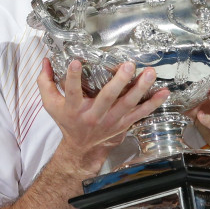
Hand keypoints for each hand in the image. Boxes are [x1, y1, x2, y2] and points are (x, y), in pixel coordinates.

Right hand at [37, 58, 169, 174]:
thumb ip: (45, 82)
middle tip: (128, 65)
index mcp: (74, 109)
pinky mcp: (124, 123)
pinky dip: (154, 103)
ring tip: (150, 73)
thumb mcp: (51, 104)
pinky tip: (164, 92)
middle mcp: (94, 115)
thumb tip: (45, 60)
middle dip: (119, 81)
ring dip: (141, 88)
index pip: (72, 92)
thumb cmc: (67, 121)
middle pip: (107, 97)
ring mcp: (112, 120)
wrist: (82, 148)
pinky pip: (142, 113)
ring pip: (128, 104)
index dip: (73, 77)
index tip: (76, 62)